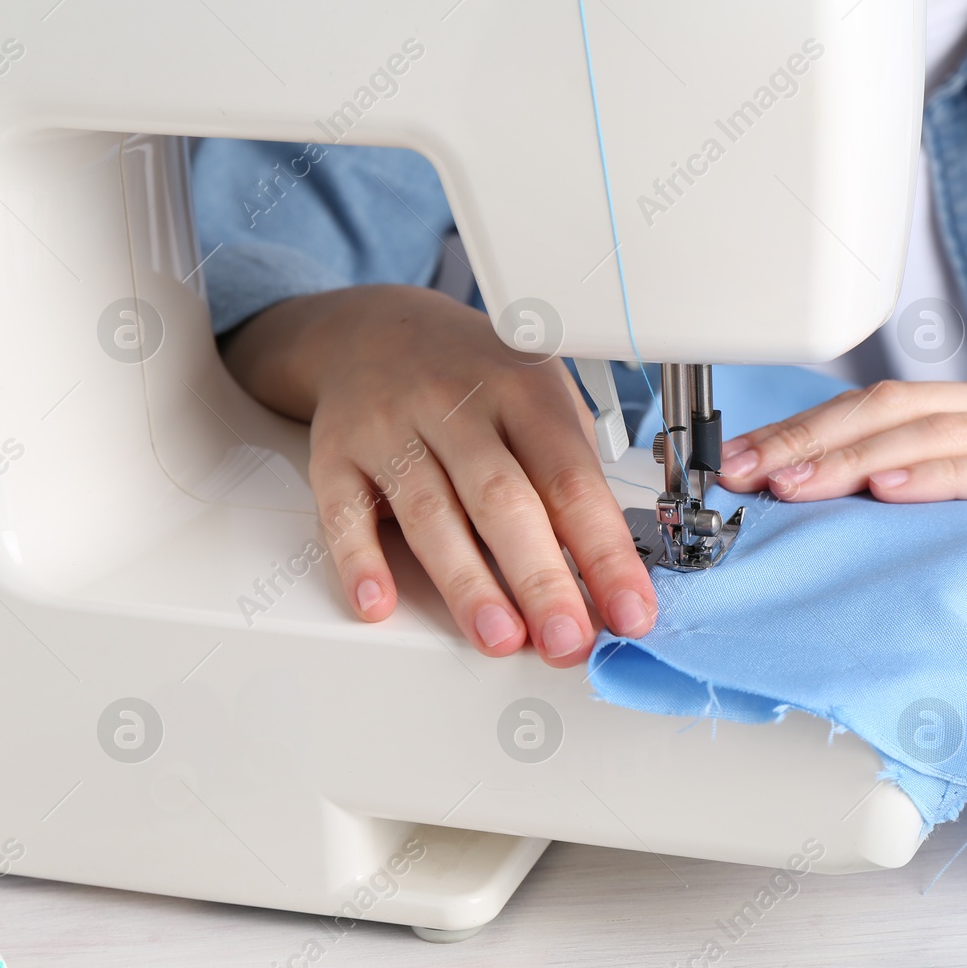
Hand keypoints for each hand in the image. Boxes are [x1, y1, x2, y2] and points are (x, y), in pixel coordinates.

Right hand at [220, 285, 655, 665]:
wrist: (378, 327)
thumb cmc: (478, 379)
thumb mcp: (542, 398)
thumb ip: (572, 476)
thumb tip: (613, 573)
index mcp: (524, 392)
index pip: (572, 481)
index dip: (606, 552)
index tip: (630, 611)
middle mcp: (457, 406)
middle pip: (502, 500)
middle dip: (540, 578)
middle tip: (567, 640)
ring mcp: (392, 427)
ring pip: (430, 513)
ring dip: (466, 583)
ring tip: (500, 637)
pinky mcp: (336, 453)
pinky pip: (344, 512)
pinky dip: (359, 561)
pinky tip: (379, 603)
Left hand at [717, 376, 966, 638]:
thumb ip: (932, 510)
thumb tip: (826, 522)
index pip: (879, 410)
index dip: (805, 431)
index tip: (739, 463)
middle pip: (897, 409)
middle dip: (813, 440)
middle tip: (747, 472)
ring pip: (943, 428)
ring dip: (859, 454)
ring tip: (797, 482)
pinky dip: (945, 475)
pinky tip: (891, 488)